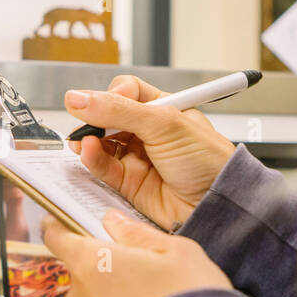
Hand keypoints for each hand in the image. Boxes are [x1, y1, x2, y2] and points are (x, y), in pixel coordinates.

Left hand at [41, 210, 231, 296]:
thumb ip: (137, 233)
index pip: (57, 237)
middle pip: (81, 269)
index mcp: (90, 263)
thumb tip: (113, 221)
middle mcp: (79, 296)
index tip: (63, 222)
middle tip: (141, 267)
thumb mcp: (175, 251)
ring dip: (112, 294)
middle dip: (105, 264)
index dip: (59, 226)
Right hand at [65, 75, 235, 230]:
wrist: (217, 204)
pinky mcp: (129, 182)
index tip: (102, 101)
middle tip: (84, 121)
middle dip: (93, 118)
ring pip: (101, 143)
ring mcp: (137, 157)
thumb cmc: (208, 161)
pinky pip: (102, 167)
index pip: (126, 92)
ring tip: (85, 140)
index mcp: (163, 109)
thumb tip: (79, 98)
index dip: (111, 95)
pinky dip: (92, 159)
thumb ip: (119, 110)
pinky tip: (90, 152)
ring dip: (89, 140)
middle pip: (107, 117)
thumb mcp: (164, 124)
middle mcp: (148, 132)